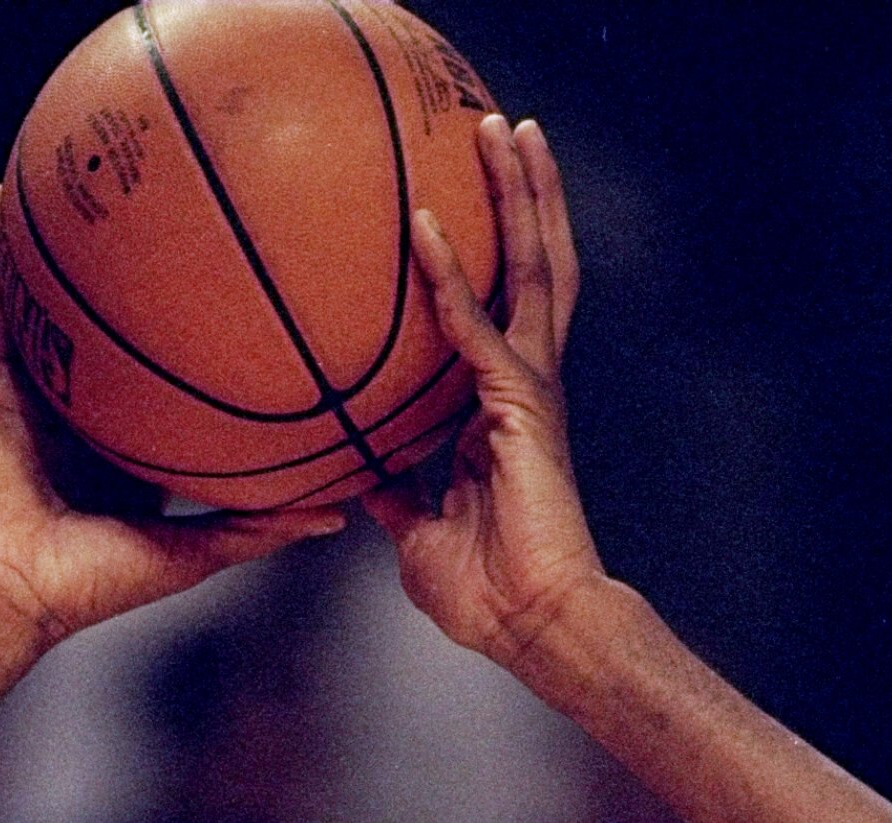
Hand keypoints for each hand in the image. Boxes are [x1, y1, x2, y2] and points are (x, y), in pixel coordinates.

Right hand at [0, 186, 344, 653]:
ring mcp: (38, 395)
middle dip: (147, 278)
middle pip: (120, 332)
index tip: (258, 305)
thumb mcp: (190, 554)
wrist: (5, 591)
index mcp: (133, 453)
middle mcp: (87, 416)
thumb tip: (340, 514)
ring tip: (88, 178)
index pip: (178, 389)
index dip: (212, 348)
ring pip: (54, 306)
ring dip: (63, 247)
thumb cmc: (92, 587)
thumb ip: (257, 528)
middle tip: (190, 215)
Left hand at [367, 119, 603, 669]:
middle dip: (524, 196)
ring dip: (519, 198)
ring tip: (506, 131)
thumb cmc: (486, 595)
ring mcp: (531, 391)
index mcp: (502, 412)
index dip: (485, 258)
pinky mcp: (521, 405)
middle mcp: (525, 387)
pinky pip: (477, 327)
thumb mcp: (418, 536)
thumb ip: (396, 495)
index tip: (462, 206)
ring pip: (531, 270)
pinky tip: (425, 229)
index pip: (496, 314)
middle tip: (505, 128)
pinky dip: (449, 278)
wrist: (529, 625)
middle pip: (531, 268)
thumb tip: (360, 477)